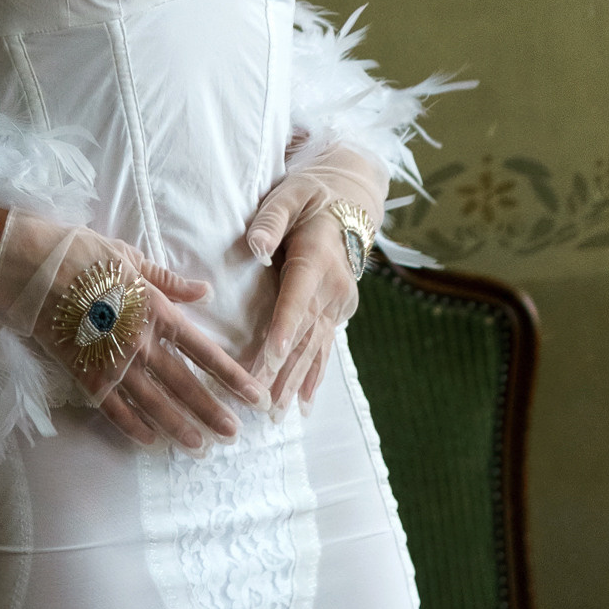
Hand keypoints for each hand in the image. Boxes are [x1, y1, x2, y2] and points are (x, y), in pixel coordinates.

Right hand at [0, 212, 266, 450]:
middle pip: (185, 385)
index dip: (233, 376)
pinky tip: (150, 442)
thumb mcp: (132, 257)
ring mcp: (112, 363)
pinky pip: (114, 410)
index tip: (256, 396)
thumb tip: (205, 290)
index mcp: (156, 311)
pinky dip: (133, 428)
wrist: (31, 267)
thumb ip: (170, 281)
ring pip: (154, 404)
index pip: (204, 351)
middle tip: (235, 434)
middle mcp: (140, 342)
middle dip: (213, 411)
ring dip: (179, 427)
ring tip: (201, 447)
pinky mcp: (84, 375)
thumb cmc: (82, 254)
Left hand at [243, 141, 387, 412]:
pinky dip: (313, 376)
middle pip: (304, 333)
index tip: (268, 359)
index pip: (297, 299)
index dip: (283, 330)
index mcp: (317, 258)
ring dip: (296, 382)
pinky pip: (325, 348)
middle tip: (261, 402)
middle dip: (282, 370)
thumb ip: (271, 219)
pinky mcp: (339, 311)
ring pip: (315, 347)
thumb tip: (256, 246)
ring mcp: (339, 303)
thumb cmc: (311, 195)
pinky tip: (302, 404)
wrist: (351, 201)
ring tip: (278, 413)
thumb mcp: (289, 195)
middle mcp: (333, 287)